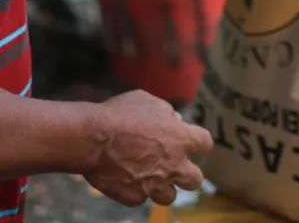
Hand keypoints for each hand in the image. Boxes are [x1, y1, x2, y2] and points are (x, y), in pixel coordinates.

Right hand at [84, 90, 212, 206]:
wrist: (93, 138)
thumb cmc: (120, 115)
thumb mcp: (147, 101)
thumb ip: (166, 112)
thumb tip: (175, 120)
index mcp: (182, 139)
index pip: (205, 144)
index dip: (198, 143)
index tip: (191, 142)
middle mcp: (174, 165)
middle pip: (196, 180)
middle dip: (187, 175)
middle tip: (175, 167)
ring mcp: (155, 185)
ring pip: (169, 196)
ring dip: (162, 187)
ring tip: (148, 176)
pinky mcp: (135, 197)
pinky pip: (140, 197)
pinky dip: (135, 189)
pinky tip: (124, 177)